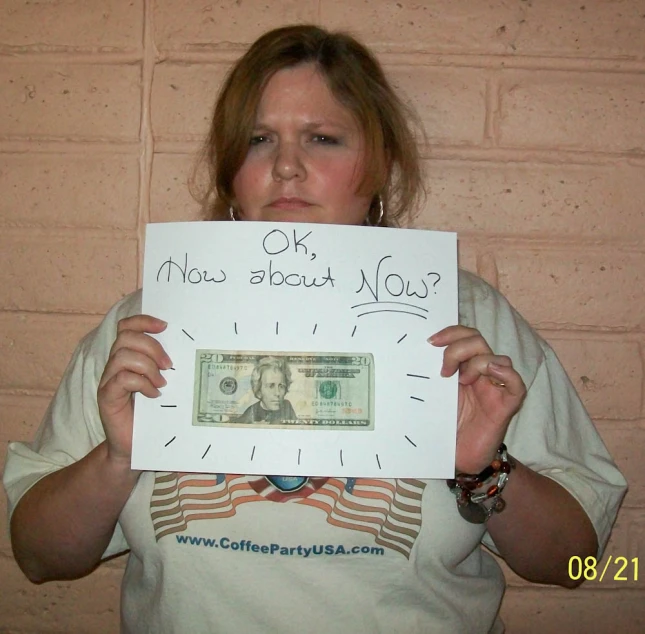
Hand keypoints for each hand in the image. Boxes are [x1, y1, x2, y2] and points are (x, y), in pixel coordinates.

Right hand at [97, 315, 171, 464]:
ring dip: (147, 366)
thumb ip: (167, 368)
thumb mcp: (162, 385)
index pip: (127, 327)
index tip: (166, 326)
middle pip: (125, 337)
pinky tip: (154, 395)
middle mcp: (114, 365)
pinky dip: (141, 384)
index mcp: (128, 357)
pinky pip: (121, 379)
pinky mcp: (107, 397)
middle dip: (152, 346)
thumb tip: (192, 349)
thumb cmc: (151, 415)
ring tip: (162, 383)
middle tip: (169, 365)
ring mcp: (108, 380)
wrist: (133, 447)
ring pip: (122, 356)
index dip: (143, 321)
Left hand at [430, 325, 525, 473]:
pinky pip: (516, 384)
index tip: (431, 341)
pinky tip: (492, 373)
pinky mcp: (506, 406)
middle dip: (458, 347)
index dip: (450, 332)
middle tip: (444, 369)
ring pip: (497, 358)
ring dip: (477, 363)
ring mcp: (494, 389)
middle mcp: (479, 374)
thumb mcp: (432, 398)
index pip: (463, 336)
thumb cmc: (445, 429)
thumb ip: (427, 379)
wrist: (458, 460)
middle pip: (477, 341)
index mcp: (461, 369)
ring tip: (462, 381)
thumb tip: (405, 360)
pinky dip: (506, 374)